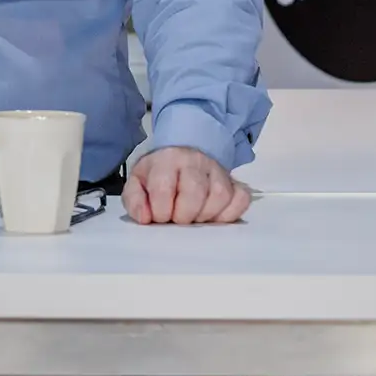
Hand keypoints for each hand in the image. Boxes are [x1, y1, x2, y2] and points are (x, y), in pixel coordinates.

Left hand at [124, 147, 249, 224]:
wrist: (182, 157)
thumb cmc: (159, 175)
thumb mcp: (138, 183)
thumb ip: (134, 200)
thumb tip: (145, 217)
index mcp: (167, 160)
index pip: (163, 187)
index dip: (160, 210)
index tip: (159, 216)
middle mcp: (195, 161)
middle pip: (194, 192)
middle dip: (184, 215)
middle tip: (178, 219)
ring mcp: (218, 171)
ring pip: (220, 196)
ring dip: (206, 215)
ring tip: (195, 217)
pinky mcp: (235, 182)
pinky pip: (241, 200)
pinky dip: (229, 214)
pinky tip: (213, 216)